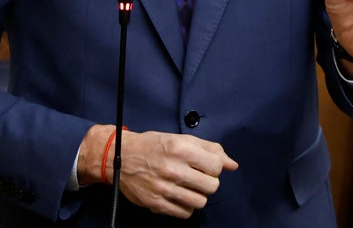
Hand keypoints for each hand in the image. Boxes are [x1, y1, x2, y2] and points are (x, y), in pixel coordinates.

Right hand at [78, 126, 237, 217]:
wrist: (120, 157)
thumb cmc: (153, 145)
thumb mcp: (181, 139)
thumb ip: (210, 149)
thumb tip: (232, 165)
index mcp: (181, 149)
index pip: (216, 166)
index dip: (215, 167)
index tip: (206, 165)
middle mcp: (173, 169)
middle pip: (212, 186)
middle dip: (208, 182)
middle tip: (198, 177)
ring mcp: (165, 189)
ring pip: (200, 202)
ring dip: (198, 195)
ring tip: (188, 187)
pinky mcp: (157, 204)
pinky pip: (185, 213)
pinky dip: (186, 206)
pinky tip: (179, 195)